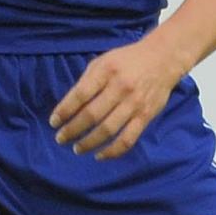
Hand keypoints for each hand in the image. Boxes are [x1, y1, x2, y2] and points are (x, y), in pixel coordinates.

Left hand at [49, 30, 181, 159]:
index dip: (64, 110)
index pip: (80, 95)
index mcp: (106, 71)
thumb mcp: (103, 61)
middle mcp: (120, 87)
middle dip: (72, 130)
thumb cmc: (127, 60)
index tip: (53, 122)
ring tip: (76, 148)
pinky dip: (112, 152)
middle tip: (60, 138)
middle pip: (91, 115)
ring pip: (107, 130)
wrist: (162, 59)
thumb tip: (69, 106)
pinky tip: (99, 155)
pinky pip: (127, 139)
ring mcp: (134, 104)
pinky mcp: (145, 117)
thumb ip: (87, 81)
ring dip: (89, 142)